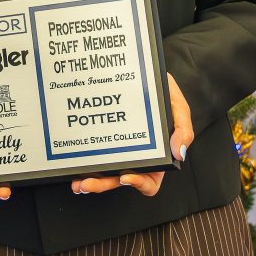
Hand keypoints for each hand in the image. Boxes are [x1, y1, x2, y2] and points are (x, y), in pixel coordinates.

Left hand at [71, 72, 193, 197]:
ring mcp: (117, 148)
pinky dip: (83, 160)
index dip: (139, 183)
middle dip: (102, 185)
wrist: (142, 71)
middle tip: (86, 184)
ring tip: (76, 182)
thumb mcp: (178, 107)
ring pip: (104, 171)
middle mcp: (135, 156)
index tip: (126, 176)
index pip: (150, 181)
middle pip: (120, 180)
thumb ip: (183, 128)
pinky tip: (71, 161)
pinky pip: (92, 152)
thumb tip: (179, 152)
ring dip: (90, 179)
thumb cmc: (162, 92)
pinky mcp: (102, 136)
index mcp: (156, 156)